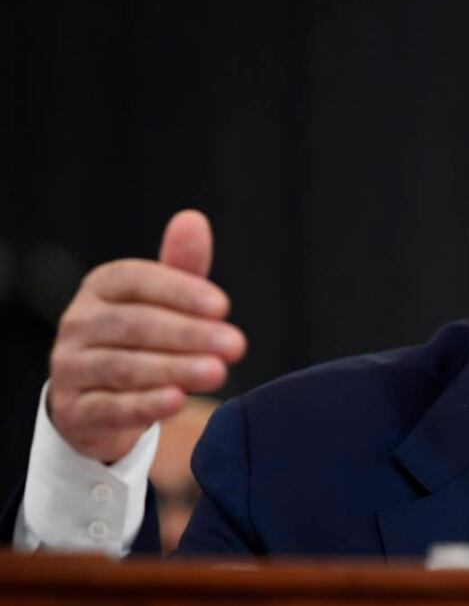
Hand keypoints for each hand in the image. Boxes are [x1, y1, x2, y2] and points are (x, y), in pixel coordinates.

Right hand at [47, 210, 246, 462]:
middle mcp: (78, 322)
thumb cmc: (141, 338)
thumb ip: (182, 266)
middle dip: (189, 335)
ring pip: (124, 367)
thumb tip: (193, 219)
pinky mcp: (75, 411)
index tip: (224, 306)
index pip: (137, 280)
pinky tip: (177, 402)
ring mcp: (71, 368)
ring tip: (218, 372)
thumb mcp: (162, 301)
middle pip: (134, 325)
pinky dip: (144, 405)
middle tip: (235, 345)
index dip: (180, 291)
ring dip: (175, 369)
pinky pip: (109, 407)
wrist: (98, 401)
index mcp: (101, 287)